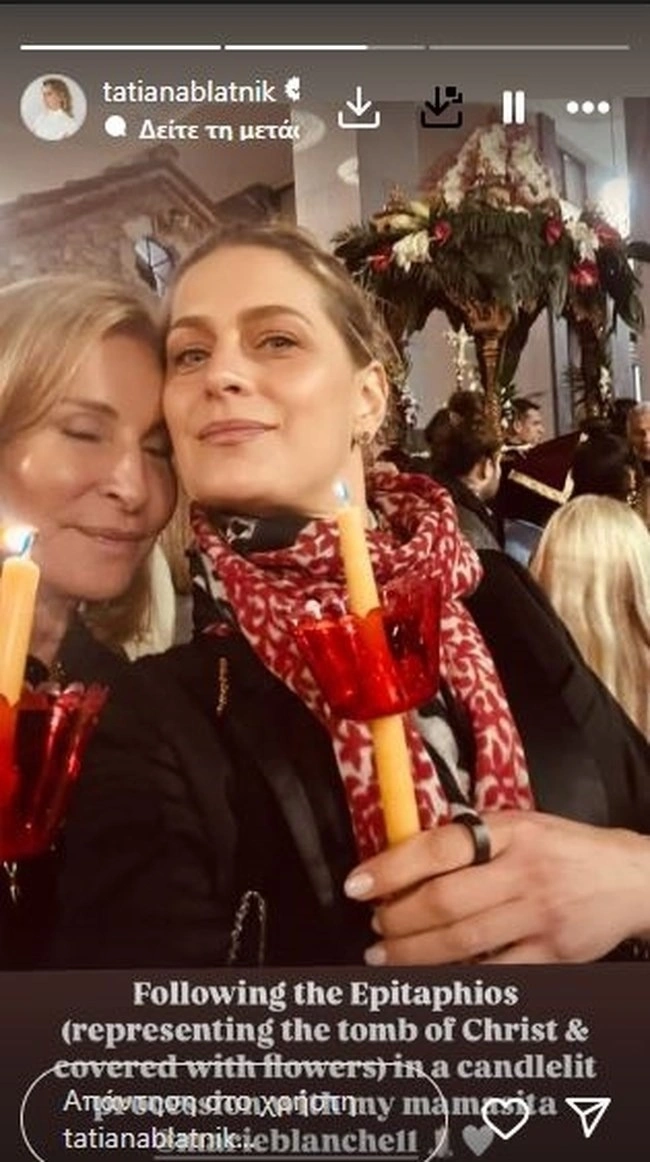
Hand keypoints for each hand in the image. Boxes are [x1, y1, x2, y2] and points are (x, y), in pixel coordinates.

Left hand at [344, 811, 649, 963]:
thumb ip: (471, 838)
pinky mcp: (554, 955)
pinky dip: (458, 977)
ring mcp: (539, 916)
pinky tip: (432, 976)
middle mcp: (524, 871)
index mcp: (511, 831)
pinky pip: (495, 974)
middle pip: (445, 901)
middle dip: (397, 919)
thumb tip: (403, 853)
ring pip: (463, 943)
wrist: (630, 878)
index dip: (392, 867)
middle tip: (375, 926)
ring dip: (413, 953)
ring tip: (385, 956)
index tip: (357, 885)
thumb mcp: (521, 825)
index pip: (440, 847)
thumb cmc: (563, 848)